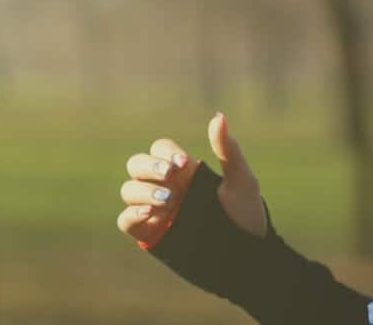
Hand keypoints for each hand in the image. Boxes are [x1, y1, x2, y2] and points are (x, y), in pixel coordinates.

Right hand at [116, 111, 268, 247]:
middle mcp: (165, 186)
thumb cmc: (246, 215)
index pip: (159, 149)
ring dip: (143, 190)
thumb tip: (218, 116)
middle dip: (149, 167)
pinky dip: (131, 214)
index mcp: (183, 171)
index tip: (183, 163)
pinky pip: (126, 221)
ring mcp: (155, 210)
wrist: (246, 255)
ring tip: (169, 201)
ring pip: (129, 190)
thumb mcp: (241, 181)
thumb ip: (228, 150)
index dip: (165, 152)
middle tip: (170, 174)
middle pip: (137, 164)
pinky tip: (150, 212)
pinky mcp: (150, 233)